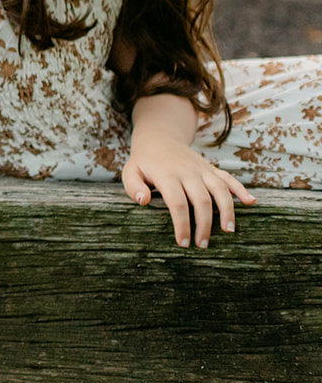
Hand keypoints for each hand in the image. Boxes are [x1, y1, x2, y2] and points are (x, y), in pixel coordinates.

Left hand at [121, 135, 254, 247]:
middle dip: (205, 225)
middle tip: (203, 244)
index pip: (177, 203)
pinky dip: (241, 189)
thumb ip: (133, 187)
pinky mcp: (212, 168)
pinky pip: (229, 178)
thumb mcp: (130, 171)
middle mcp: (188, 172)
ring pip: (220, 190)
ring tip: (228, 231)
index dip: (182, 225)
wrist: (159, 138)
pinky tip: (251, 203)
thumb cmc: (144, 162)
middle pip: (202, 201)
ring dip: (227, 211)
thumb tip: (143, 201)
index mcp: (167, 175)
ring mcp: (202, 169)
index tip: (183, 243)